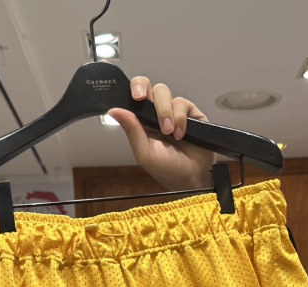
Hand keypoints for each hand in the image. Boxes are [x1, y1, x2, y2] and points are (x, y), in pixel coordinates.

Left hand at [108, 76, 214, 190]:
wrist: (193, 178)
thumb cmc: (168, 170)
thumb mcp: (144, 153)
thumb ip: (131, 130)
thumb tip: (114, 111)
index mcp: (141, 123)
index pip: (132, 97)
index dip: (130, 89)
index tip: (130, 93)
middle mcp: (156, 114)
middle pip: (147, 86)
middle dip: (143, 89)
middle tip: (141, 99)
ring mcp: (173, 111)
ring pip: (163, 92)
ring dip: (164, 112)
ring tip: (169, 133)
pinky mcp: (190, 112)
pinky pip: (182, 103)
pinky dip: (180, 118)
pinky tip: (181, 134)